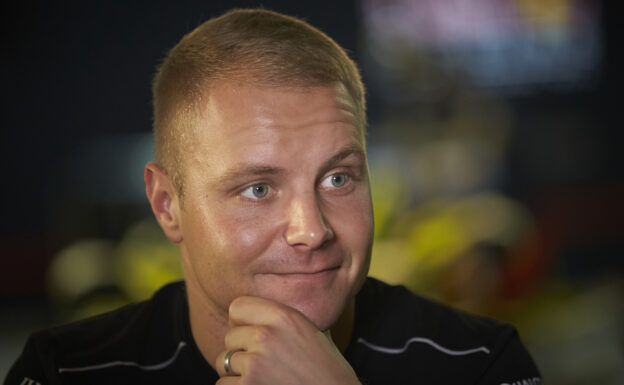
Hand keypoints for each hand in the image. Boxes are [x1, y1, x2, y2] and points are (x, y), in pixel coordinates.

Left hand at [215, 296, 360, 384]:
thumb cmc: (329, 371)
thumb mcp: (314, 332)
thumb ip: (286, 320)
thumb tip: (265, 312)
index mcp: (283, 316)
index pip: (236, 307)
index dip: (242, 323)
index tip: (251, 336)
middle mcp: (266, 335)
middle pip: (229, 336)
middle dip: (240, 351)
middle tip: (263, 364)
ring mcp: (255, 363)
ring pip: (223, 362)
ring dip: (237, 373)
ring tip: (263, 378)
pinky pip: (223, 384)